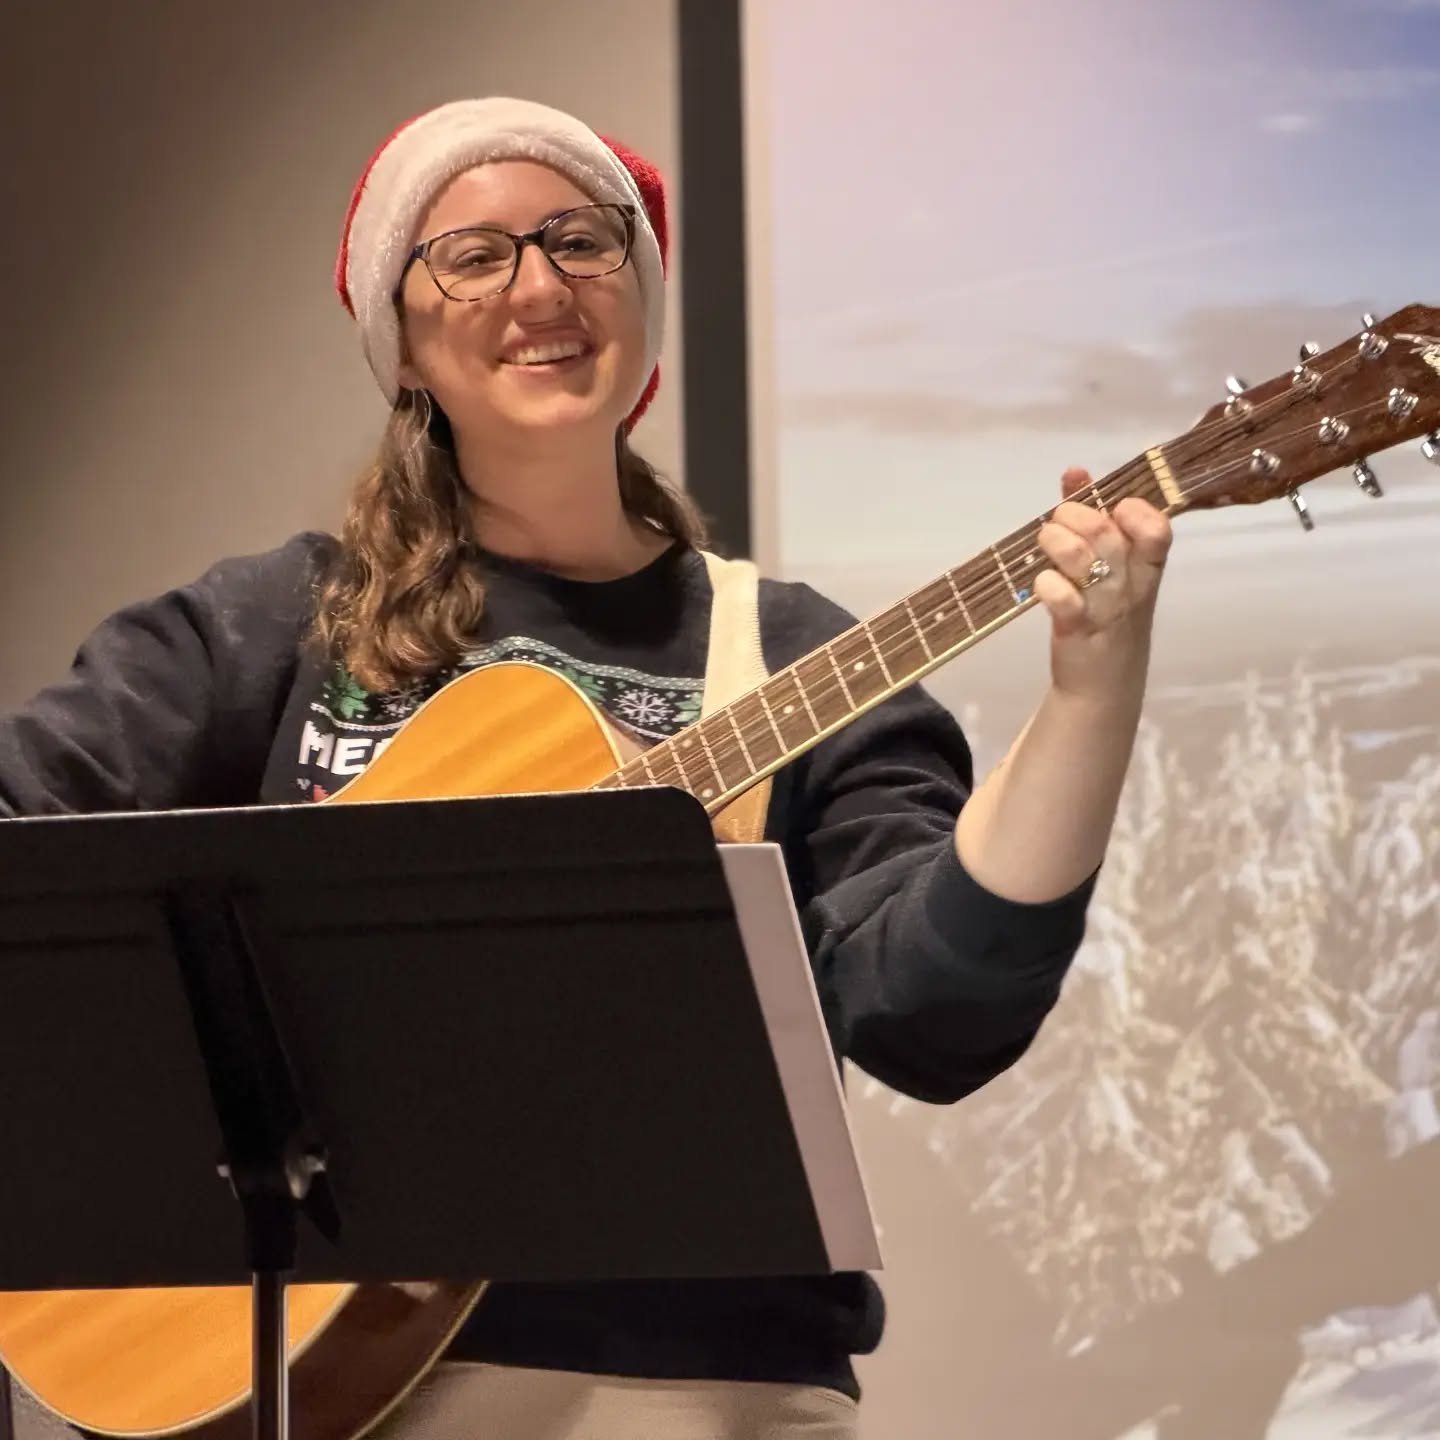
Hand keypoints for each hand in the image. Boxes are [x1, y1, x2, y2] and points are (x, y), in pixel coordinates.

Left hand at [1033, 466, 1172, 699]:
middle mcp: (1131, 586)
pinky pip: (1063, 598)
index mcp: (1146, 568)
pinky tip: (1042, 587)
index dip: (1133, 509)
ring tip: (1045, 546)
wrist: (1102, 688)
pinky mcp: (1078, 631)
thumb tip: (1075, 472)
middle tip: (1057, 523)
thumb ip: (1096, 518)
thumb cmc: (1106, 618)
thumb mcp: (1112, 569)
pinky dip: (1047, 585)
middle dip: (1074, 516)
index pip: (1158, 529)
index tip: (1110, 509)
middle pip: (1108, 533)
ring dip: (1055, 542)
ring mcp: (1106, 608)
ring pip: (1083, 558)